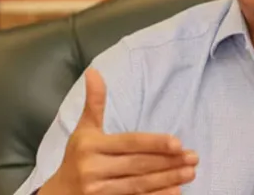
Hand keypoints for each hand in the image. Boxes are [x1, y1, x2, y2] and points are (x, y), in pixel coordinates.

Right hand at [40, 68, 197, 194]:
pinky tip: (176, 191)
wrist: (59, 194)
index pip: (129, 143)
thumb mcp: (84, 130)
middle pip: (138, 165)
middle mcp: (93, 168)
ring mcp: (98, 191)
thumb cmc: (77, 157)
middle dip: (169, 162)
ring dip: (168, 179)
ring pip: (139, 184)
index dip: (154, 143)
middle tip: (193, 158)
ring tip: (190, 172)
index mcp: (91, 146)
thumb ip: (94, 102)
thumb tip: (93, 71)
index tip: (178, 143)